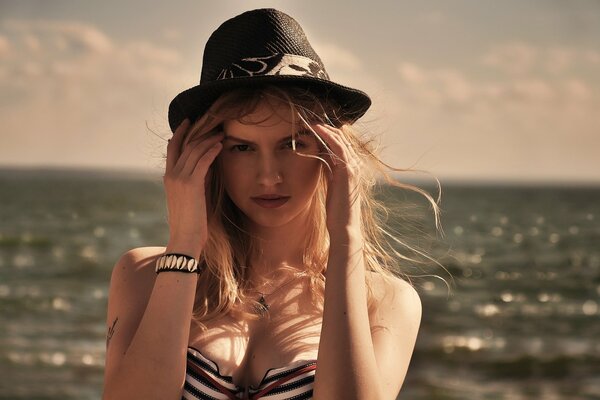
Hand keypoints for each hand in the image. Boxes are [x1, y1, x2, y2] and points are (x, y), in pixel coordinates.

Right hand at [163, 119, 223, 252]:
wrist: (185, 239)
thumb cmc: (191, 223)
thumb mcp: (192, 197)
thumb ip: (197, 179)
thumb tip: (208, 164)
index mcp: (168, 177)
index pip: (172, 148)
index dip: (180, 133)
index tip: (189, 121)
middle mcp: (171, 175)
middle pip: (185, 145)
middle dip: (199, 132)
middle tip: (213, 124)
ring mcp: (179, 179)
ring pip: (194, 150)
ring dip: (209, 139)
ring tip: (221, 132)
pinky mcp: (191, 184)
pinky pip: (202, 161)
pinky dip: (212, 151)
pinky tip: (220, 145)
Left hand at [312, 124, 362, 235]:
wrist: (344, 227)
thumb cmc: (336, 211)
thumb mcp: (331, 186)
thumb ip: (329, 171)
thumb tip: (321, 159)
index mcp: (351, 169)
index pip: (340, 145)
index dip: (327, 134)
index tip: (312, 127)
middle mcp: (355, 165)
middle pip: (341, 139)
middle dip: (326, 128)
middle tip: (309, 120)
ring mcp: (354, 167)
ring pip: (340, 140)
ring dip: (325, 128)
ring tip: (311, 120)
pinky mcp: (348, 171)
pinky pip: (338, 147)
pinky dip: (328, 136)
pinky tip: (317, 129)